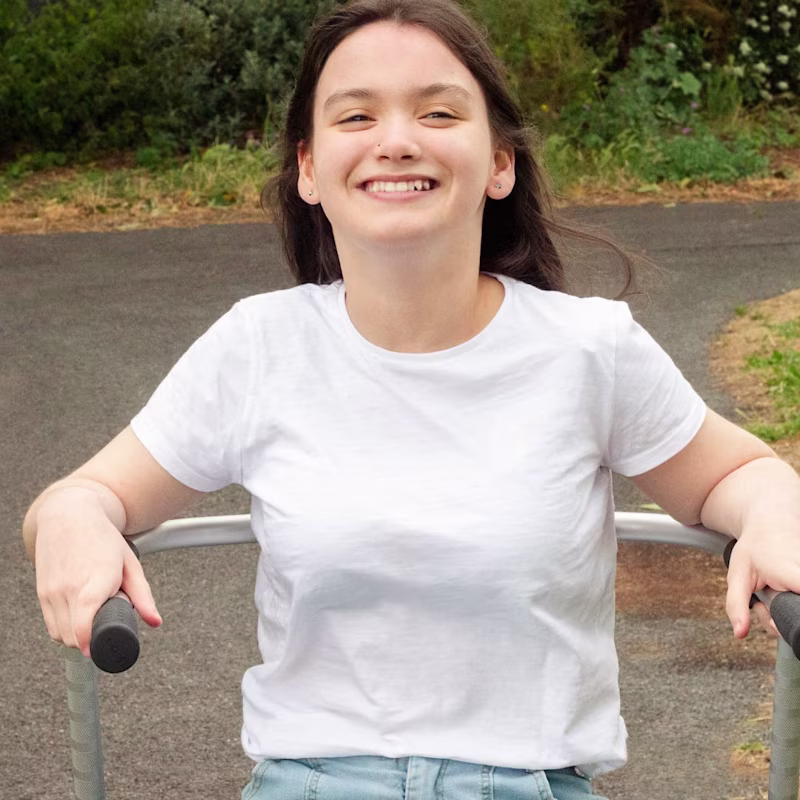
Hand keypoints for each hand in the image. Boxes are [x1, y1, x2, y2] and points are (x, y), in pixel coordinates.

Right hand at [34, 489, 160, 657]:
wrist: (69, 515)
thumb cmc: (102, 538)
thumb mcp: (129, 564)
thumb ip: (143, 596)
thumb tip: (155, 622)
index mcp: (95, 581)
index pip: (84, 625)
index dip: (89, 643)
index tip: (98, 650)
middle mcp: (69, 588)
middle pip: (72, 637)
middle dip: (89, 641)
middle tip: (105, 627)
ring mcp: (52, 591)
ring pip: (59, 634)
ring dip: (75, 637)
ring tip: (92, 619)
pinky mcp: (41, 592)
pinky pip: (50, 624)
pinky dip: (63, 628)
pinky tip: (76, 617)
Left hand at [726, 527, 799, 638]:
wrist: (773, 521)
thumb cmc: (755, 546)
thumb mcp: (738, 574)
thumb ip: (736, 605)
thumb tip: (740, 633)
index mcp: (794, 576)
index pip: (797, 611)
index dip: (783, 618)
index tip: (769, 606)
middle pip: (796, 616)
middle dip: (778, 618)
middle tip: (764, 599)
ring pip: (797, 612)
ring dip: (784, 610)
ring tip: (774, 590)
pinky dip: (792, 602)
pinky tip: (784, 589)